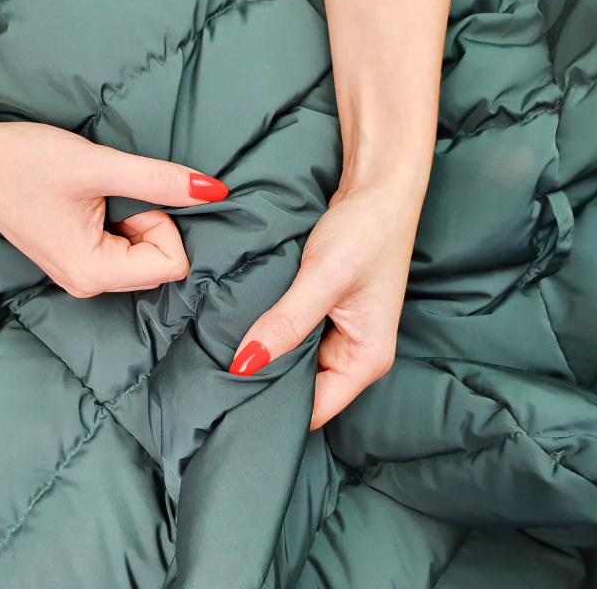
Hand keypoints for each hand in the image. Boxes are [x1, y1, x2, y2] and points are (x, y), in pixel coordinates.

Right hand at [0, 121, 227, 296]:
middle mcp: (87, 285)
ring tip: (97, 198)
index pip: (172, 266)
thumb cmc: (24, 160)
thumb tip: (214, 192)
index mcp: (92, 272)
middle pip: (159, 265)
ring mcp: (80, 276)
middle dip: (150, 224)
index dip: (163, 225)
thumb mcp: (98, 165)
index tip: (129, 199)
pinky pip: (123, 252)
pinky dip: (123, 225)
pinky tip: (91, 204)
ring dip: (135, 223)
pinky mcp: (75, 262)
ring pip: (143, 258)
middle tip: (111, 196)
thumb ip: (159, 181)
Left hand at [229, 178, 423, 429]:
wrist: (379, 187)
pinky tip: (243, 331)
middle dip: (265, 384)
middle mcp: (355, 356)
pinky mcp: (326, 316)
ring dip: (266, 358)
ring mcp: (341, 336)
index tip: (230, 404)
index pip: (315, 409)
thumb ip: (286, 324)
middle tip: (217, 381)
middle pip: (303, 391)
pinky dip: (271, 335)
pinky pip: (293, 338)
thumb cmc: (365, 231)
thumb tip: (244, 364)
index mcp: (366, 360)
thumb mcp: (322, 279)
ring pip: (294, 364)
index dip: (275, 409)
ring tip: (223, 357)